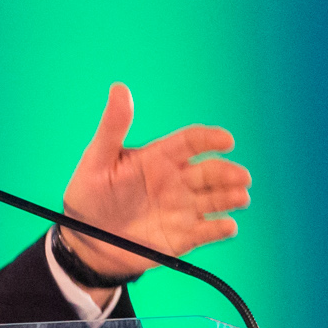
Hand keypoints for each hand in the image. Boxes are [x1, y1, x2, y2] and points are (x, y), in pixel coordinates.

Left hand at [58, 84, 249, 276]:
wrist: (86, 239)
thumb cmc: (90, 193)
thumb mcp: (97, 159)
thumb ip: (112, 126)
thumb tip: (119, 88)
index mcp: (160, 157)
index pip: (191, 142)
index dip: (210, 139)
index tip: (227, 140)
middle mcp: (177, 181)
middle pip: (210, 172)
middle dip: (228, 173)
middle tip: (241, 177)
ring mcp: (182, 208)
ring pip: (216, 199)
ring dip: (231, 197)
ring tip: (240, 198)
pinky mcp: (184, 236)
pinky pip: (208, 231)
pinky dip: (220, 229)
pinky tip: (227, 226)